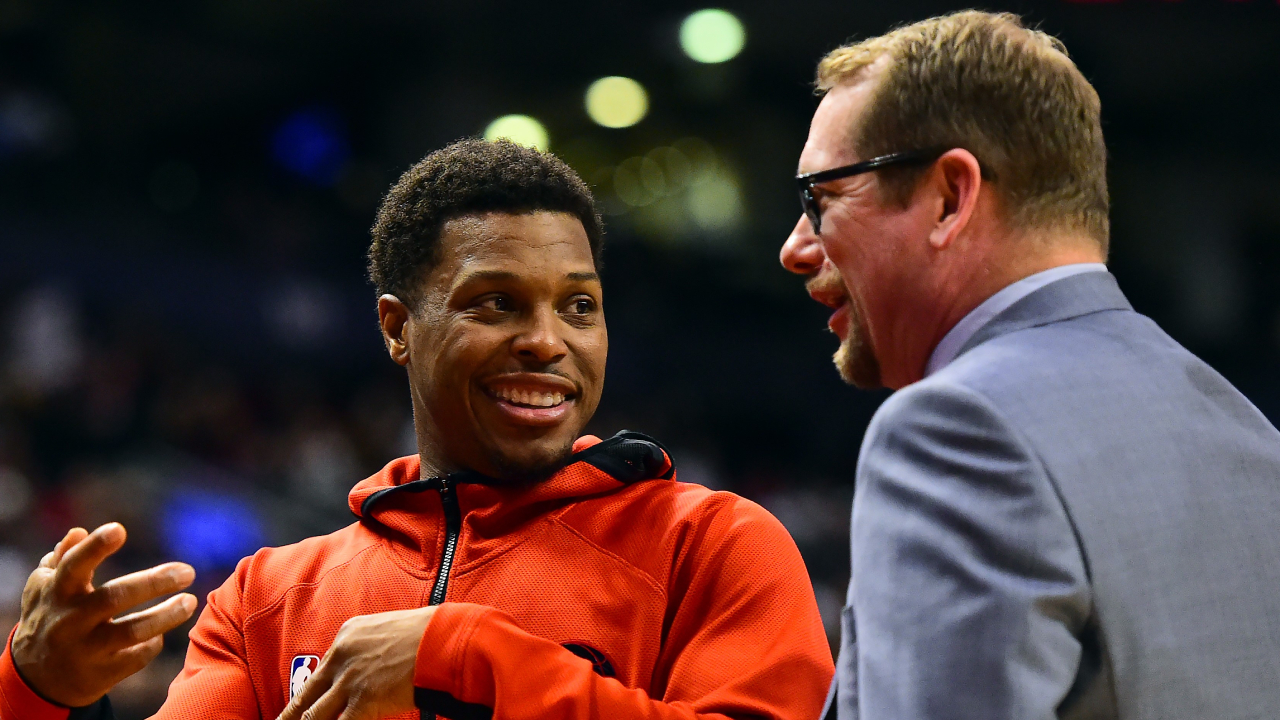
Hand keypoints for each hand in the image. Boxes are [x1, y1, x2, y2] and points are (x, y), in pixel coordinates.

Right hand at [12, 523, 197, 706]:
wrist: (37, 679)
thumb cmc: (50, 618)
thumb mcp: (45, 589)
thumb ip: (63, 559)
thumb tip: (79, 532)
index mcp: (56, 592)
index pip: (74, 566)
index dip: (95, 548)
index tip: (119, 529)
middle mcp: (69, 620)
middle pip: (115, 598)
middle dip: (154, 582)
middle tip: (188, 572)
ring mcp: (85, 649)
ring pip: (132, 631)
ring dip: (167, 615)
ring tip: (190, 601)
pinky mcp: (101, 674)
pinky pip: (137, 656)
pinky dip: (154, 642)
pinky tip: (160, 632)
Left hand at [277, 606, 435, 719]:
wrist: (444, 640)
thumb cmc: (429, 633)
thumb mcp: (390, 629)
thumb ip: (372, 648)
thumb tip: (371, 668)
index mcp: (347, 635)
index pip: (321, 670)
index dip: (312, 693)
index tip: (302, 706)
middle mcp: (341, 656)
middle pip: (306, 694)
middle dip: (289, 716)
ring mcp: (350, 680)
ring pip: (314, 715)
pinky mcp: (363, 700)